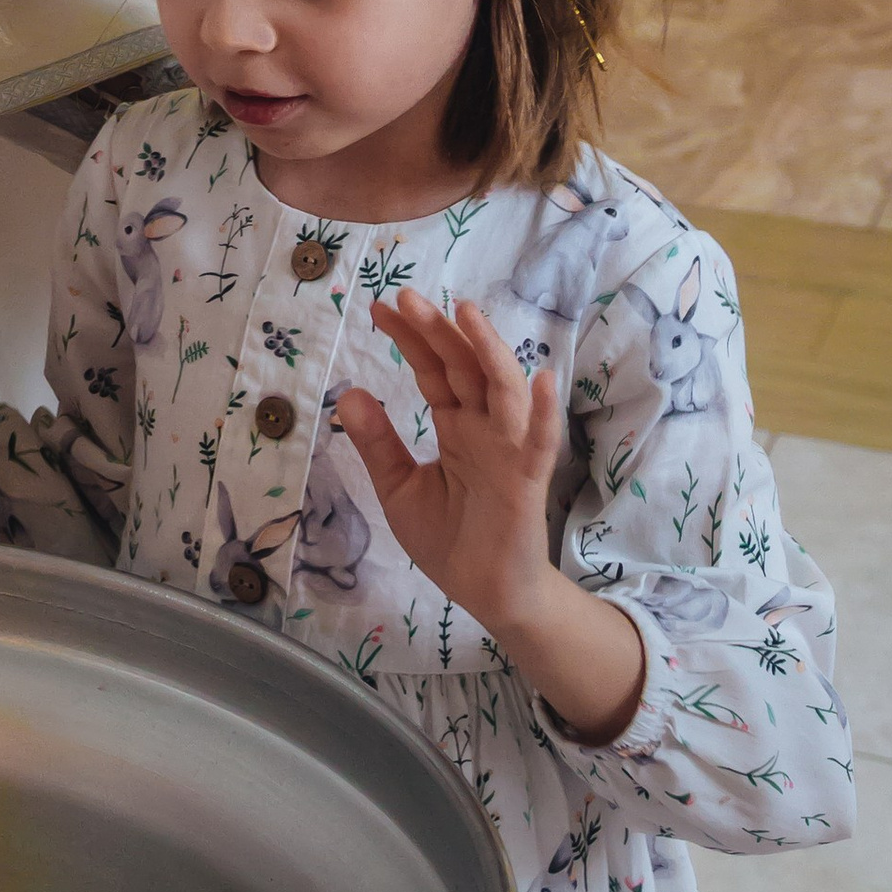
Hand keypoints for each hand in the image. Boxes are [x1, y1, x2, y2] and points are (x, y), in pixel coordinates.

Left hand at [335, 294, 642, 740]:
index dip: (411, 338)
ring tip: (466, 314)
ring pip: (503, 390)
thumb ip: (378, 444)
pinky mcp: (527, 482)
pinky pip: (540, 444)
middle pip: (464, 368)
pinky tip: (542, 381)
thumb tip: (348, 392)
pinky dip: (543, 414)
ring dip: (488, 351)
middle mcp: (485, 429)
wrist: (486, 594)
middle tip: (407, 297)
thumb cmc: (449, 539)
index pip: (434, 370)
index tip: (381, 308)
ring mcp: (509, 451)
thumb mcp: (399, 488)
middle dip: (438, 331)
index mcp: (457, 426)